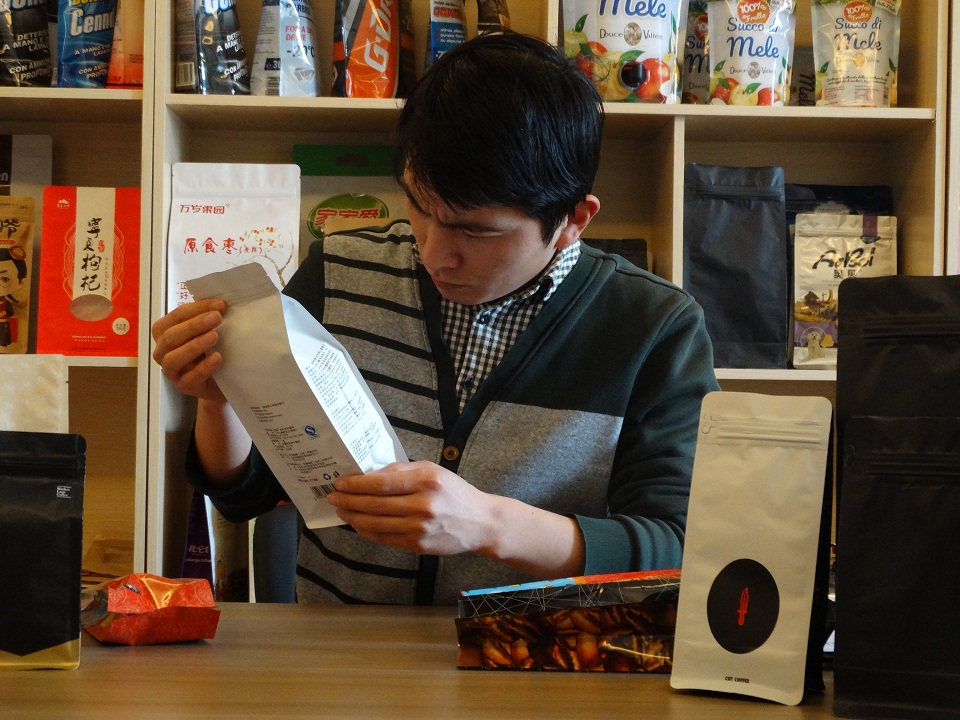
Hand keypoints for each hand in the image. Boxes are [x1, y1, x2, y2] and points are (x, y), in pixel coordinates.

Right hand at [151, 298, 228, 402]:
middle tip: (217, 317)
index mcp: (165, 332)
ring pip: (173, 359)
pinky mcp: (184, 387)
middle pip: (171, 336)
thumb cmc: (209, 350)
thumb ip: (207, 317)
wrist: (219, 382)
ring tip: (215, 336)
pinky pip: (189, 378)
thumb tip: (219, 302)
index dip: (197, 309)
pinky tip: (217, 357)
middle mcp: (163, 351)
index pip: (176, 316)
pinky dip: (203, 367)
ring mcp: (171, 371)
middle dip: (194, 325)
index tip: (220, 304)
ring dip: (194, 345)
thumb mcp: (207, 331)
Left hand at [325, 461, 494, 556]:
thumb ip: (401, 471)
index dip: (357, 484)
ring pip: (376, 523)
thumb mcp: (432, 471)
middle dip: (349, 501)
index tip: (340, 483)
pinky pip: (385, 538)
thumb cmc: (454, 493)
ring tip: (341, 510)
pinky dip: (367, 531)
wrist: (480, 523)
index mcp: (426, 481)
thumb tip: (369, 475)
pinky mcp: (418, 545)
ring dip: (353, 517)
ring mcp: (420, 528)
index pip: (382, 483)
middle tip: (333, 497)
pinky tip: (358, 524)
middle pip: (375, 504)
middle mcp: (423, 505)